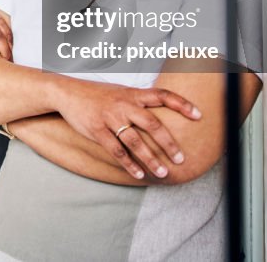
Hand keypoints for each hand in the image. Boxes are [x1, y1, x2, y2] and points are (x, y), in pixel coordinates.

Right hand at [54, 78, 201, 179]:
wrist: (67, 92)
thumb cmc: (98, 95)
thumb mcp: (120, 92)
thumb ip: (139, 101)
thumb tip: (162, 112)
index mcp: (133, 94)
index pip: (162, 95)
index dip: (182, 104)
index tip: (199, 115)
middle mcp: (124, 105)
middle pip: (152, 124)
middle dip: (168, 143)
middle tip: (181, 159)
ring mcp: (110, 117)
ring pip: (135, 141)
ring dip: (151, 159)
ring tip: (163, 173)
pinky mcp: (97, 129)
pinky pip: (115, 150)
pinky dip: (128, 164)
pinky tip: (138, 174)